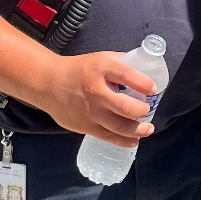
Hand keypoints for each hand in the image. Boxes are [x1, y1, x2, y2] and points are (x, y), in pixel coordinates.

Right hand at [40, 51, 159, 147]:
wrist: (48, 83)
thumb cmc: (79, 70)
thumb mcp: (100, 58)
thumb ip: (121, 63)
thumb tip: (145, 67)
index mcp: (101, 69)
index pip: (127, 75)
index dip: (144, 83)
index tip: (153, 89)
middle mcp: (95, 91)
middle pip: (125, 107)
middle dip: (142, 111)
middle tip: (147, 110)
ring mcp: (90, 111)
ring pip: (119, 126)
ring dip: (138, 130)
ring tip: (148, 129)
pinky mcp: (84, 126)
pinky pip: (108, 136)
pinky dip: (124, 140)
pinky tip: (134, 140)